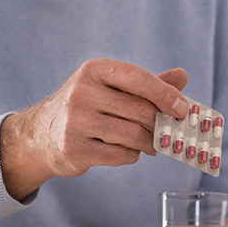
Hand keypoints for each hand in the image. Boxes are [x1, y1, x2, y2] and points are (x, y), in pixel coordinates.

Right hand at [0, 58, 189, 199]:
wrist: (43, 134)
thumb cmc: (90, 107)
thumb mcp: (113, 87)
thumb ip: (149, 84)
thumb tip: (183, 76)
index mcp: (95, 70)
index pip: (139, 78)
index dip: (166, 94)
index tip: (184, 109)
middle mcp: (82, 92)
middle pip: (141, 111)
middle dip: (160, 125)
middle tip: (168, 132)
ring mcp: (75, 121)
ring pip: (134, 136)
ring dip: (149, 143)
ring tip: (149, 144)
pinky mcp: (74, 148)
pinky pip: (120, 155)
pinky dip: (132, 156)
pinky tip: (127, 151)